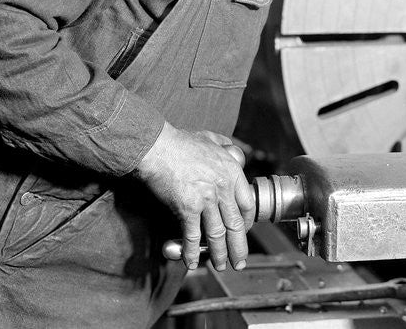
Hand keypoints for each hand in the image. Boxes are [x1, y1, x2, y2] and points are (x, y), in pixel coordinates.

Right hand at [135, 122, 254, 271]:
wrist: (158, 146)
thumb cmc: (181, 142)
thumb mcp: (211, 139)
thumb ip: (224, 145)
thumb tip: (231, 149)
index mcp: (232, 172)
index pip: (248, 204)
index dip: (247, 222)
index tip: (244, 231)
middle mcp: (223, 188)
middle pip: (235, 224)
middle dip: (238, 247)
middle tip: (239, 261)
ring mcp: (206, 199)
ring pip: (217, 234)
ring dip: (219, 254)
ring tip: (220, 266)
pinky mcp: (187, 208)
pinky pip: (192, 236)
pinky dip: (192, 252)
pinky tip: (192, 262)